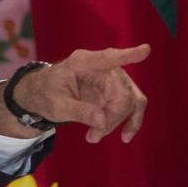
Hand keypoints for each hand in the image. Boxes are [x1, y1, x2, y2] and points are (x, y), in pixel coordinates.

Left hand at [15, 44, 149, 142]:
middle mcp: (102, 68)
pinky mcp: (115, 92)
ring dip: (119, 122)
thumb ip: (78, 111)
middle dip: (113, 117)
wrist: (42, 95)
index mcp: (83, 63)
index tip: (145, 50)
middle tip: (94, 135)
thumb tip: (103, 121)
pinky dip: (128, 122)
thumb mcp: (55, 106)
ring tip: (95, 136)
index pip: (108, 57)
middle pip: (123, 92)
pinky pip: (131, 106)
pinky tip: (124, 136)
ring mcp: (112, 80)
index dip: (128, 55)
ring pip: (131, 100)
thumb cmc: (46, 94)